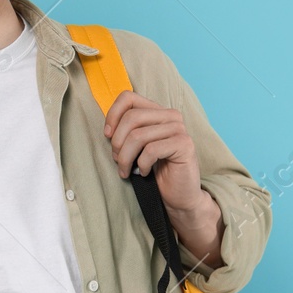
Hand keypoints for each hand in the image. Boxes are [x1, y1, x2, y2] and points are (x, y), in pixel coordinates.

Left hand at [103, 89, 208, 215]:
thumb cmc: (155, 170)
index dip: (112, 115)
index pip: (128, 97)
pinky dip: (141, 164)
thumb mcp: (137, 147)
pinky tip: (144, 172)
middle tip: (117, 160)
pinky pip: (151, 150)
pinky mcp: (184, 144)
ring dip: (125, 157)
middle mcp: (170, 115)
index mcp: (157, 111)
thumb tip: (108, 129)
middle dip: (117, 142)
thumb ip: (127, 131)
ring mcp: (179, 129)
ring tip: (126, 170)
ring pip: (138, 136)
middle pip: (131, 117)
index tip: (107, 135)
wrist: (179, 195)